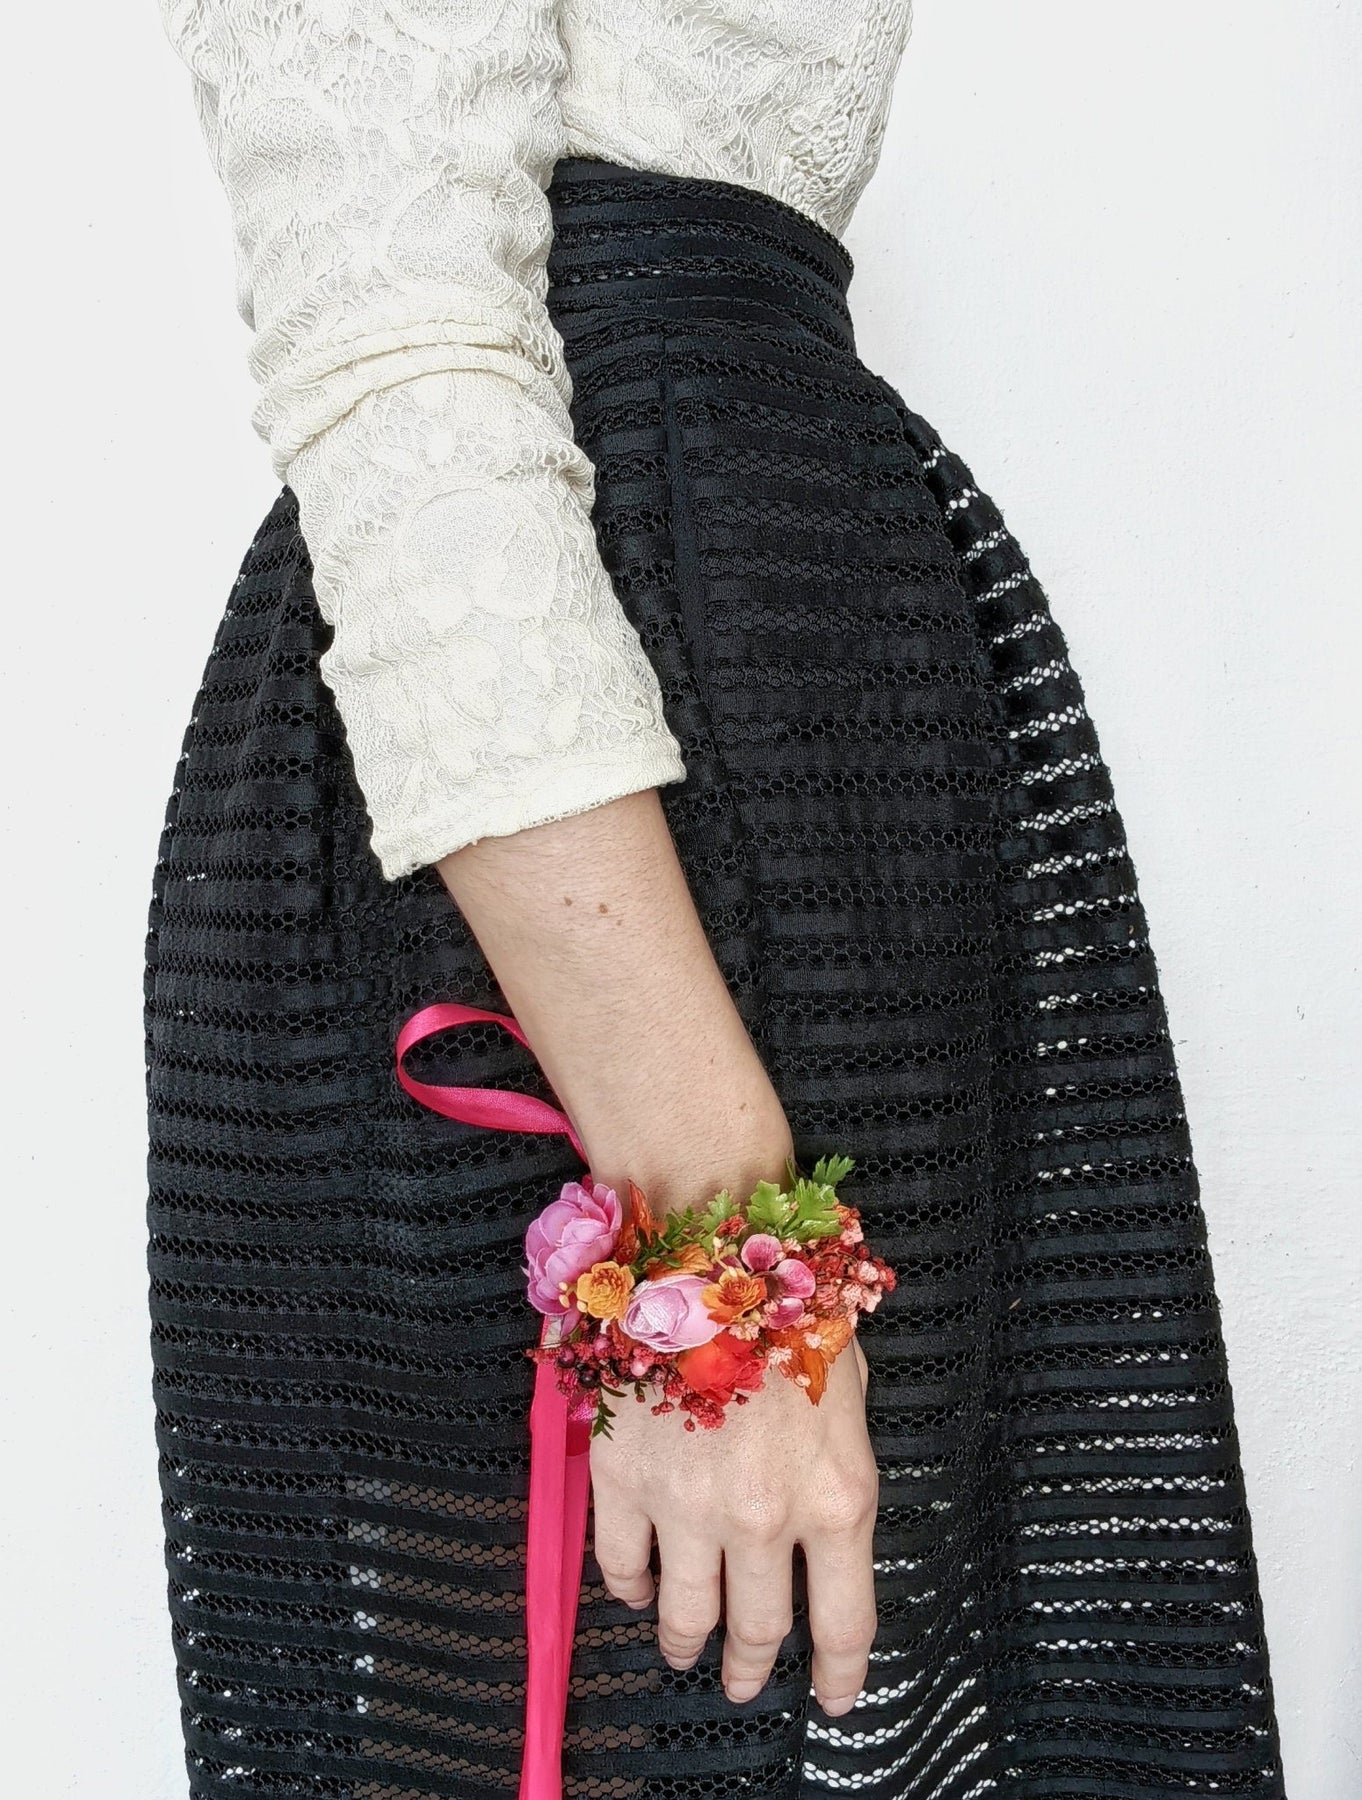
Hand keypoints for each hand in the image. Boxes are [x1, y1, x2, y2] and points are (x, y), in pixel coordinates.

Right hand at [590, 1313, 877, 1715]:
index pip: (844, 1624)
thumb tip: (825, 1521)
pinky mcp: (623, 1481)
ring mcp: (687, 1506)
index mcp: (837, 1497)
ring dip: (685, 1642)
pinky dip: (629, 1588)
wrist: (707, 1244)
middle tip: (744, 1682)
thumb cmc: (787, 1302)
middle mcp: (764, 1519)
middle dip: (751, 1668)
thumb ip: (837, 1468)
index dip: (840, 1678)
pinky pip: (619, 1565)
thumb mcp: (848, 1390)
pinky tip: (639, 1587)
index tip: (833, 1699)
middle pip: (757, 1632)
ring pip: (684, 1615)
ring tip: (685, 1648)